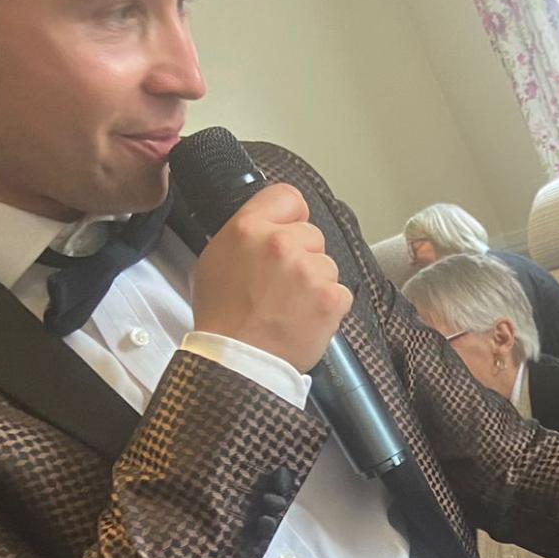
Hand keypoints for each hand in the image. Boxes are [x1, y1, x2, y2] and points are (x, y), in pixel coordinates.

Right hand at [190, 183, 352, 372]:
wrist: (237, 361)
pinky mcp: (331, 298)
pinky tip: (305, 318)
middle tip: (282, 283)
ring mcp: (310, 271)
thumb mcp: (217, 258)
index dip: (291, 216)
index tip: (289, 230)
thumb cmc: (223, 316)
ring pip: (327, 264)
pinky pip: (341, 292)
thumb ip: (246, 233)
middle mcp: (282, 243)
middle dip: (303, 255)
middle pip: (312, 234)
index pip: (288, 197)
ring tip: (291, 306)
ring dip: (316, 282)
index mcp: (249, 228)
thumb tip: (268, 225)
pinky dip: (328, 306)